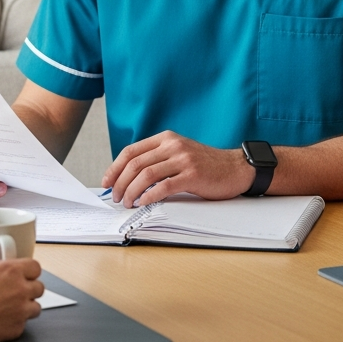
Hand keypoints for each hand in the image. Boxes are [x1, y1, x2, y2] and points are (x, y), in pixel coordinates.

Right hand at [0, 259, 43, 341]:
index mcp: (9, 270)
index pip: (35, 267)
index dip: (29, 271)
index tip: (24, 274)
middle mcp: (19, 289)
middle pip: (39, 287)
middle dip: (29, 290)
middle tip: (16, 292)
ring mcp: (20, 310)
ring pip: (36, 308)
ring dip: (26, 307)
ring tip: (10, 309)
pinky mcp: (16, 329)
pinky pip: (23, 325)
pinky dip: (15, 323)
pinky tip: (3, 321)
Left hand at [101, 131, 253, 206]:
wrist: (236, 168)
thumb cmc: (206, 165)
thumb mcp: (179, 153)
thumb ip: (158, 159)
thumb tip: (128, 178)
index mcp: (166, 138)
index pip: (131, 151)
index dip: (114, 167)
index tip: (106, 182)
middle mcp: (173, 145)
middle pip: (135, 163)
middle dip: (120, 182)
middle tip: (115, 197)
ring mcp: (183, 159)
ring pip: (146, 175)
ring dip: (131, 191)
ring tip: (127, 202)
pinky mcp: (192, 175)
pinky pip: (163, 186)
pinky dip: (149, 196)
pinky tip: (143, 203)